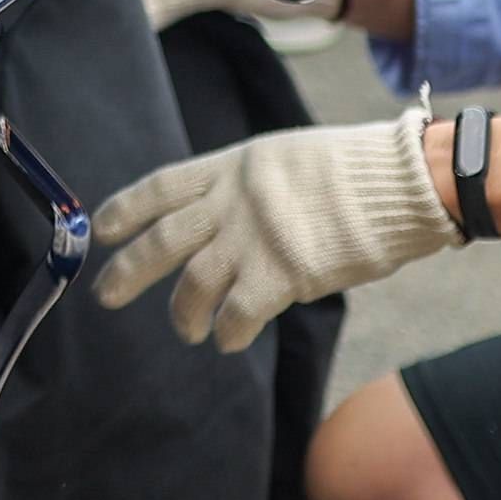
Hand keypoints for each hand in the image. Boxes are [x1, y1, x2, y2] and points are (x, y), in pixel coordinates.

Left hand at [92, 108, 460, 350]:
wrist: (400, 181)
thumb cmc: (353, 170)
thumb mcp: (282, 158)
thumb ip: (245, 186)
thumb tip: (222, 215)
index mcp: (231, 166)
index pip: (161, 187)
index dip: (126, 209)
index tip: (101, 230)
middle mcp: (231, 201)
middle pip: (162, 240)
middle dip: (128, 270)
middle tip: (105, 295)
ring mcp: (253, 237)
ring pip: (194, 283)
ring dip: (183, 313)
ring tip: (187, 331)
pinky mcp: (282, 273)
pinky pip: (238, 313)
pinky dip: (228, 332)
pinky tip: (228, 341)